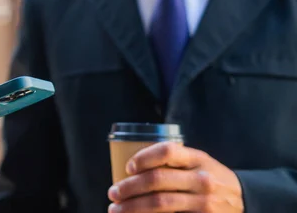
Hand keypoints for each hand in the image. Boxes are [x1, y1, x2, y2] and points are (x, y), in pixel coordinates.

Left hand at [107, 142, 242, 212]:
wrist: (244, 200)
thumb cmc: (211, 178)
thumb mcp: (200, 162)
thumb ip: (175, 161)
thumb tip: (131, 166)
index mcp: (198, 158)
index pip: (167, 151)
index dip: (143, 157)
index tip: (127, 167)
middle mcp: (202, 179)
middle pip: (157, 180)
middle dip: (129, 187)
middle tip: (112, 193)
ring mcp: (205, 202)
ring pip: (161, 203)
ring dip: (133, 207)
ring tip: (116, 209)